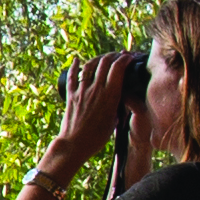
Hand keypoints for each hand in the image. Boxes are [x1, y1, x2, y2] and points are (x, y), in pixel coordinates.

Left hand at [42, 51, 136, 176]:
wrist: (75, 144)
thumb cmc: (97, 137)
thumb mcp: (114, 120)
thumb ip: (118, 106)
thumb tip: (121, 98)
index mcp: (110, 95)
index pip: (118, 68)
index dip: (125, 59)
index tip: (129, 58)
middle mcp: (96, 89)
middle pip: (105, 62)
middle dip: (113, 55)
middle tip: (118, 56)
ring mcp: (82, 91)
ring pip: (89, 65)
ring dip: (97, 58)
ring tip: (102, 58)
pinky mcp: (71, 95)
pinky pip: (72, 76)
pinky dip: (74, 66)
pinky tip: (76, 60)